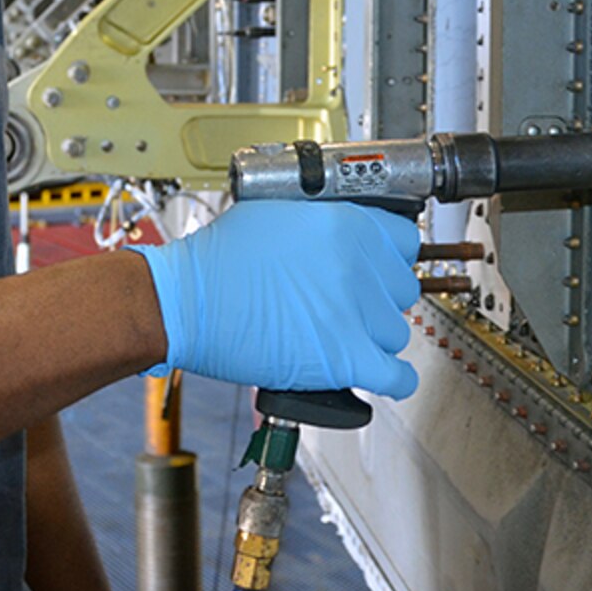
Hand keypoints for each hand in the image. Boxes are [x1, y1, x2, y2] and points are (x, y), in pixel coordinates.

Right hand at [129, 200, 420, 398]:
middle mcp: (357, 264)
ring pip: (395, 332)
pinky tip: (380, 372)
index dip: (387, 259)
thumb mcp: (278, 212)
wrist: (187, 301)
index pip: (404, 241)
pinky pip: (397, 376)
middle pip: (402, 290)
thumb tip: (343, 232)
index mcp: (345, 223)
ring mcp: (354, 312)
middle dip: (377, 299)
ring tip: (342, 335)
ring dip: (373, 336)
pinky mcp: (344, 358)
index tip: (377, 270)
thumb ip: (324, 220)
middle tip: (348, 304)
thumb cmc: (219, 259)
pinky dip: (395, 378)